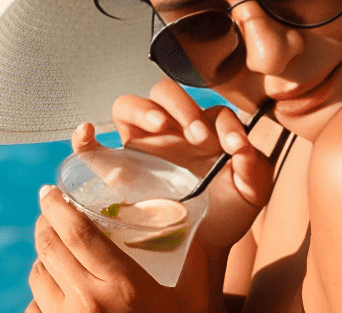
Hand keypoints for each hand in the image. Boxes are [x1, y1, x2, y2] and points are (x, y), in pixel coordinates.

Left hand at [28, 186, 202, 312]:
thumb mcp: (195, 296)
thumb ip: (197, 256)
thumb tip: (198, 214)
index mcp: (122, 285)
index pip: (76, 232)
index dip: (56, 206)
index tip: (48, 189)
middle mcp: (88, 304)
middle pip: (49, 249)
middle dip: (44, 223)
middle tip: (49, 209)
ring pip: (37, 278)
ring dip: (42, 257)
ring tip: (55, 248)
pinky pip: (35, 309)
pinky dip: (41, 293)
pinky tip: (56, 289)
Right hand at [72, 78, 273, 248]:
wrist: (202, 250)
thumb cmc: (224, 216)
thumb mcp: (250, 194)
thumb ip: (256, 171)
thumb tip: (244, 150)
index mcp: (204, 130)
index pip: (212, 110)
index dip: (226, 124)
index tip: (236, 148)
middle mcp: (171, 130)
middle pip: (166, 92)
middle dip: (184, 107)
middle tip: (198, 136)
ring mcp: (141, 145)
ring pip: (130, 105)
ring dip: (145, 110)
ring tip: (160, 126)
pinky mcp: (116, 169)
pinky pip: (91, 148)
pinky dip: (84, 137)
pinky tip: (87, 134)